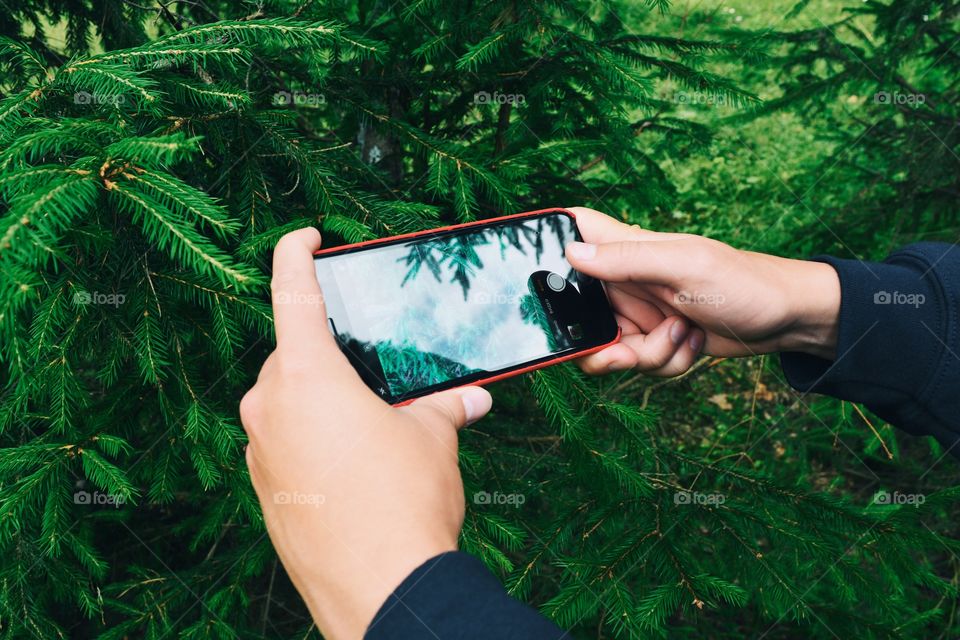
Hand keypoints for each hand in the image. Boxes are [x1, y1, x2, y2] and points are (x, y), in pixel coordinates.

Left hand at [239, 228, 491, 639]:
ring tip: (368, 425)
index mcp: (306, 376)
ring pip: (284, 401)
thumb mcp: (433, 439)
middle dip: (328, 355)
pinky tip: (350, 464)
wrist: (381, 591)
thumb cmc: (403, 502)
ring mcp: (259, 451)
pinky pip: (281, 443)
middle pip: (291, 354)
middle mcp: (269, 406)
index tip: (304, 236)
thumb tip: (473, 397)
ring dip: (319, 401)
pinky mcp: (262, 490)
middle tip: (372, 373)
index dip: (296, 255)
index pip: (292, 293)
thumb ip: (446, 405)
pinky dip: (308, 438)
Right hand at [564, 207, 840, 375]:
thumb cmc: (742, 282)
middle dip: (596, 339)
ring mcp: (638, 311)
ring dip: (645, 355)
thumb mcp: (684, 266)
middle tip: (619, 350)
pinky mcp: (654, 340)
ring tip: (680, 334)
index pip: (573, 229)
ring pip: (608, 347)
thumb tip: (571, 252)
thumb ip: (628, 260)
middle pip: (575, 309)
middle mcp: (624, 280)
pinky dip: (666, 362)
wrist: (787, 320)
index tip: (525, 266)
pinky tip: (692, 344)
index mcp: (626, 248)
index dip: (544, 240)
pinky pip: (639, 363)